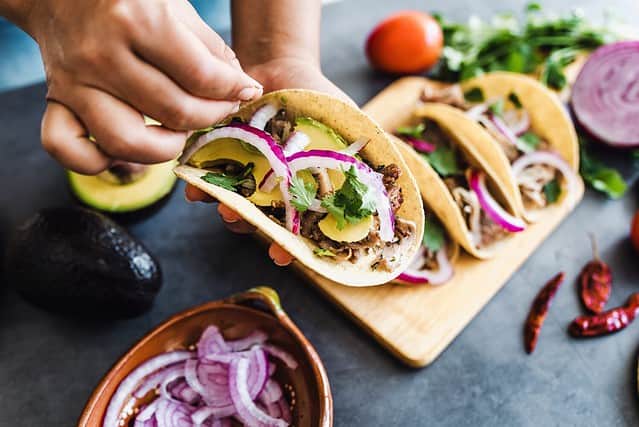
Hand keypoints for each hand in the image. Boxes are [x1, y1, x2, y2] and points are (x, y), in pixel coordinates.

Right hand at [25, 0, 262, 173]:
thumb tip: (242, 87)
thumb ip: (210, 47)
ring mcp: (75, 83)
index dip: (234, 89)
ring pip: (127, 142)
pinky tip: (127, 146)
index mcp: (137, 20)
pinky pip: (68, 150)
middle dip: (212, 116)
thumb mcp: (174, 5)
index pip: (201, 77)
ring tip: (180, 130)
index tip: (246, 90)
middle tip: (222, 108)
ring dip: (166, 147)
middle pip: (174, 113)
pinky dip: (98, 161)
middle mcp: (102, 55)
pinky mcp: (56, 101)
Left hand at [185, 58, 349, 267]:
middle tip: (246, 227)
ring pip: (235, 205)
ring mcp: (247, 178)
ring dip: (227, 210)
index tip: (283, 256)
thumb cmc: (319, 101)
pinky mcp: (222, 160)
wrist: (280, 67)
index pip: (300, 229)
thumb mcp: (352, 128)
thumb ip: (369, 159)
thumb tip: (401, 188)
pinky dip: (200, 185)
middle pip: (263, 223)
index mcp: (304, 192)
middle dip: (253, 229)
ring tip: (223, 207)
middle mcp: (274, 192)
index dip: (292, 246)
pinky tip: (195, 187)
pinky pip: (209, 179)